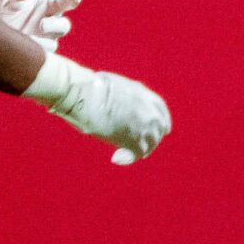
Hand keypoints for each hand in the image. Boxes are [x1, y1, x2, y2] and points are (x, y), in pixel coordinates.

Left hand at [0, 0, 79, 47]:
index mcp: (46, 6)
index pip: (65, 2)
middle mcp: (47, 24)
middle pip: (63, 26)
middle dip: (56, 25)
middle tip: (42, 23)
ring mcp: (41, 41)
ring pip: (53, 42)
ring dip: (42, 40)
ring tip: (29, 36)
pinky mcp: (32, 56)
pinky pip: (39, 55)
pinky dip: (32, 50)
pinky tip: (22, 45)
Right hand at [21, 53, 170, 163]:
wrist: (83, 93)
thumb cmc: (87, 86)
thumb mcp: (113, 84)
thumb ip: (121, 95)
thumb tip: (110, 100)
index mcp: (143, 94)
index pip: (160, 111)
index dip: (159, 122)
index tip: (158, 130)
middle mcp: (149, 110)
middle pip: (159, 129)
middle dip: (151, 138)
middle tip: (141, 147)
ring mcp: (144, 126)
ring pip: (150, 144)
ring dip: (139, 150)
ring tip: (125, 153)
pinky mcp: (133, 139)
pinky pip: (137, 154)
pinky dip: (128, 158)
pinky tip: (116, 158)